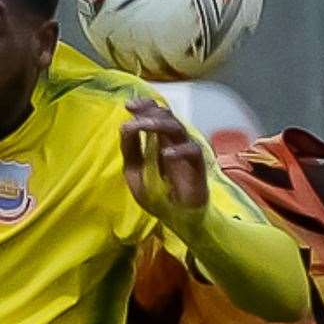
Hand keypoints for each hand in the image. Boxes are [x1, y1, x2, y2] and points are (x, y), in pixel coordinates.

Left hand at [120, 98, 208, 219]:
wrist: (176, 218)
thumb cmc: (157, 195)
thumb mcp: (135, 172)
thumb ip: (130, 150)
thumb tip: (125, 126)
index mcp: (159, 140)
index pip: (155, 114)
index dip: (145, 106)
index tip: (129, 105)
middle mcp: (174, 141)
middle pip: (166, 116)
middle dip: (150, 111)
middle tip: (135, 112)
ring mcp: (186, 151)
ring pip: (178, 128)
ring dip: (159, 124)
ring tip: (144, 126)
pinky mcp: (198, 166)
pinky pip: (192, 151)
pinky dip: (179, 150)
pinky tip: (165, 154)